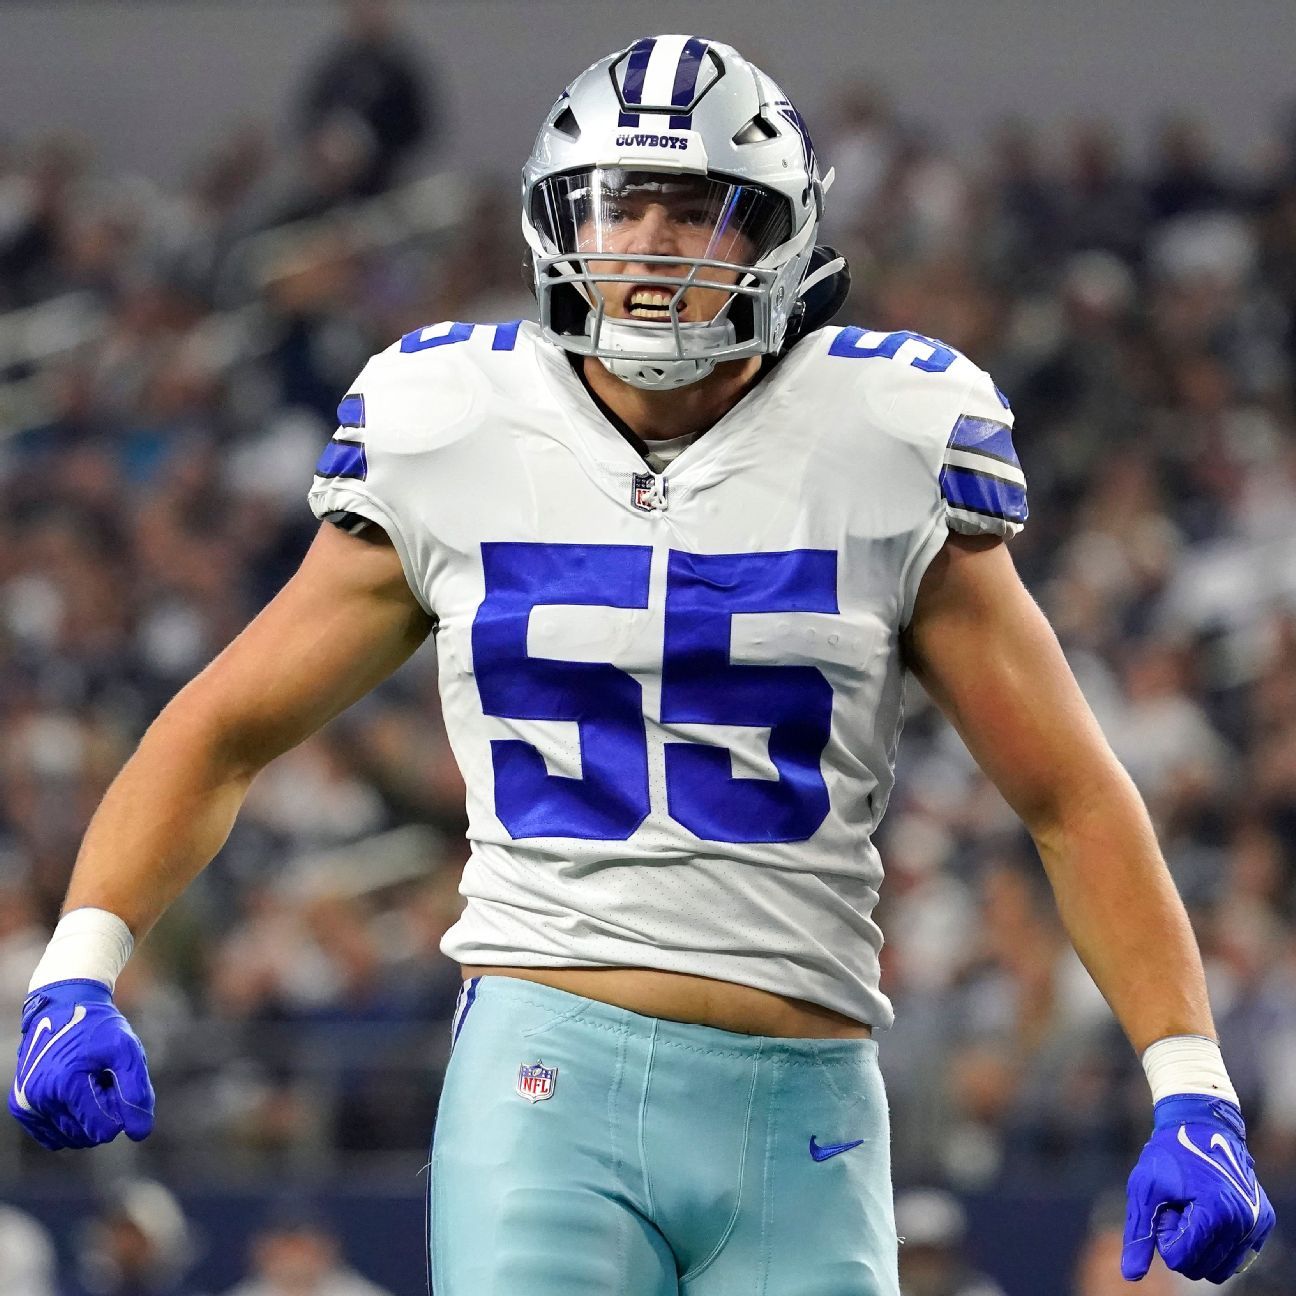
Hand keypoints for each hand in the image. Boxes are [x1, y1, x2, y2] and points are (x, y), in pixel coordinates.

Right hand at [10, 978, 154, 1149]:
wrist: (64, 1007)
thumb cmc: (99, 1028)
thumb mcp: (127, 1051)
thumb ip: (137, 1092)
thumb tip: (139, 1133)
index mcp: (67, 1085)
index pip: (103, 1130)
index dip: (119, 1111)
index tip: (117, 1084)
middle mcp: (40, 1098)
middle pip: (87, 1135)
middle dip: (103, 1113)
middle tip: (104, 1080)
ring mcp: (27, 1104)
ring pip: (69, 1138)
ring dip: (86, 1117)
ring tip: (89, 1084)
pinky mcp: (20, 1106)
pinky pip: (51, 1136)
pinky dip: (68, 1122)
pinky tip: (75, 1095)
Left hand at [1122, 1095, 1274, 1283]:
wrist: (1201, 1125)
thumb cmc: (1168, 1154)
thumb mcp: (1144, 1189)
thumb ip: (1139, 1233)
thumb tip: (1130, 1276)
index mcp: (1215, 1213)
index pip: (1180, 1260)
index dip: (1165, 1236)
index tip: (1166, 1207)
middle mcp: (1243, 1222)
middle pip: (1200, 1269)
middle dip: (1182, 1242)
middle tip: (1178, 1206)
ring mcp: (1256, 1224)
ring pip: (1220, 1269)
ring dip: (1199, 1245)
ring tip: (1193, 1208)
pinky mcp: (1262, 1222)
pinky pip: (1236, 1257)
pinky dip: (1217, 1242)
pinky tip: (1209, 1210)